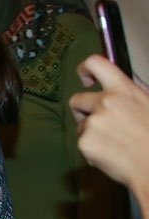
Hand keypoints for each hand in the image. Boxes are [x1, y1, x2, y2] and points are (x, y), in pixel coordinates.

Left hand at [71, 54, 148, 195]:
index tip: (86, 78)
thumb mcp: (148, 104)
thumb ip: (128, 95)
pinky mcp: (84, 142)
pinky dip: (92, 149)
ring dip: (91, 131)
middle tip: (100, 122)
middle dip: (83, 110)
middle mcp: (105, 102)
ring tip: (115, 142)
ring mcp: (93, 122)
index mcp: (124, 90)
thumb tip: (115, 89)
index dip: (85, 69)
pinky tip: (112, 154)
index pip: (96, 64)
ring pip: (80, 124)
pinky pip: (82, 143)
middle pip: (77, 99)